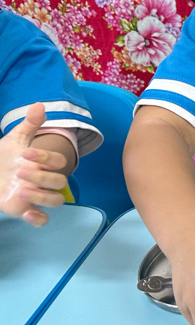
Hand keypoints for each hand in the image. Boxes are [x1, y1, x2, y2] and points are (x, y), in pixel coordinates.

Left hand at [0, 103, 68, 226]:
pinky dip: (39, 219)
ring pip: (56, 201)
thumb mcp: (14, 140)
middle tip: (19, 171)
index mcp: (44, 163)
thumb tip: (39, 105)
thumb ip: (29, 124)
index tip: (26, 153)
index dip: (47, 157)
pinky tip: (27, 213)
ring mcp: (37, 196)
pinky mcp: (26, 210)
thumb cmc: (5, 157)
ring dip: (43, 197)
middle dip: (42, 177)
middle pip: (59, 182)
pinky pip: (43, 219)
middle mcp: (45, 180)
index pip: (58, 161)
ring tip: (20, 189)